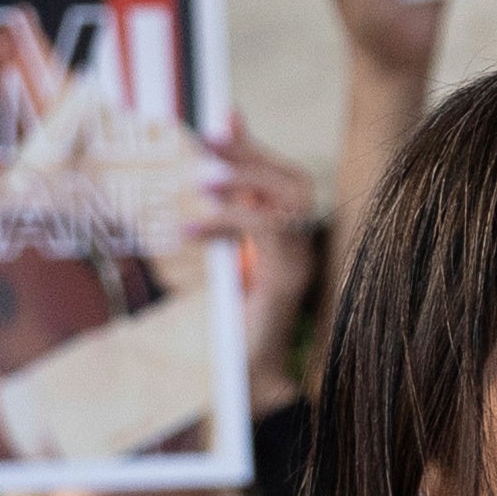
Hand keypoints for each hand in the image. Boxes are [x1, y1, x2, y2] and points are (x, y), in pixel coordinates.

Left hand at [193, 125, 321, 401]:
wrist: (241, 381)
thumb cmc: (223, 322)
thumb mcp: (211, 260)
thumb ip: (210, 220)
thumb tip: (194, 174)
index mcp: (290, 237)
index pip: (281, 175)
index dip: (253, 144)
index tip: (224, 114)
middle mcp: (305, 245)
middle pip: (293, 180)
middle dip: (250, 153)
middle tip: (205, 138)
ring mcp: (303, 261)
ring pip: (287, 201)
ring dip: (243, 181)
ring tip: (199, 180)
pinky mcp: (291, 279)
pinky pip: (269, 230)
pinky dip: (230, 220)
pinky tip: (191, 226)